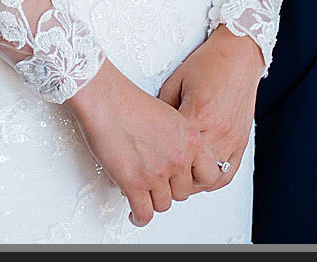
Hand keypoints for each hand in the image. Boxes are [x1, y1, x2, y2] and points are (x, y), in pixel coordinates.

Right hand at [66, 61, 218, 226]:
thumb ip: (179, 139)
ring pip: (163, 204)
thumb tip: (176, 156)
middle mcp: (178, 158)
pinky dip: (139, 217)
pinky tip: (135, 214)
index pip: (210, 174)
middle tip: (158, 184)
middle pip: (183, 192)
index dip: (197, 181)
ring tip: (144, 196)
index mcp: (191, 139)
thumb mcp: (170, 115)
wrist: (105, 98)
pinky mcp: (135, 183)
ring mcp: (157, 173)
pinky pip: (144, 213)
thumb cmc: (129, 101)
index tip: (187, 182)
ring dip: (152, 201)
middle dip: (169, 189)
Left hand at [156, 27, 262, 189]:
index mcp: (198, 113)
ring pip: (209, 178)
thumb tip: (148, 132)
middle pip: (190, 169)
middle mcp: (217, 130)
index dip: (156, 160)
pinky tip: (199, 178)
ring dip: (191, 182)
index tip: (146, 162)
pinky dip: (212, 180)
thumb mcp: (175, 82)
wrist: (238, 55)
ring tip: (176, 178)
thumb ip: (163, 109)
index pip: (172, 151)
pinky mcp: (241, 142)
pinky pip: (228, 173)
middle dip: (172, 176)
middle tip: (158, 175)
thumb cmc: (208, 63)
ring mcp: (232, 139)